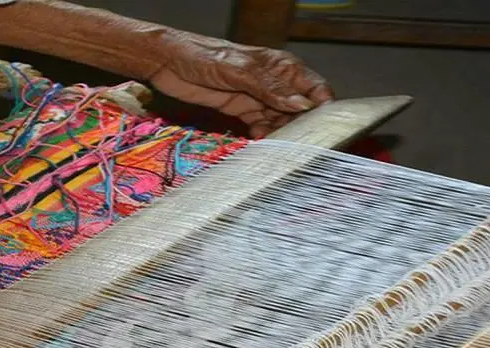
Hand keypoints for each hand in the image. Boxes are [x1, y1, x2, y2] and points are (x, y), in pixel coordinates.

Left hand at [148, 31, 333, 137]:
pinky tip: (259, 142)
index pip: (315, 89)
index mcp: (282, 67)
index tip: (323, 130)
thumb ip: (270, 88)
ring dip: (281, 134)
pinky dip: (263, 135)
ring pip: (281, 120)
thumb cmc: (203, 56)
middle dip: (301, 127)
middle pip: (300, 110)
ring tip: (278, 148)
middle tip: (297, 146)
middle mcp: (275, 83)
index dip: (323, 109)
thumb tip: (302, 105)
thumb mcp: (239, 71)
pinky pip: (260, 125)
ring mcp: (258, 97)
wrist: (167, 62)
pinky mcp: (241, 109)